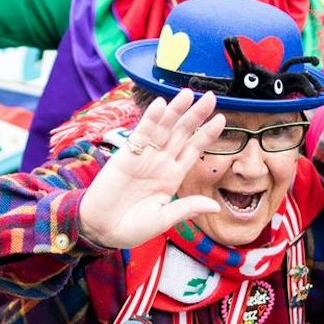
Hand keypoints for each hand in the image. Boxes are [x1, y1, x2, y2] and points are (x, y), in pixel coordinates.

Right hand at [76, 90, 224, 249]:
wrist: (102, 229)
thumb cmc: (132, 227)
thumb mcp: (163, 220)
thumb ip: (187, 209)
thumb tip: (214, 206)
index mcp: (173, 177)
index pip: (194, 150)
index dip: (207, 135)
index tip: (221, 119)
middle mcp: (161, 162)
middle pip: (182, 133)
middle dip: (196, 115)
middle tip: (210, 96)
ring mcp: (144, 157)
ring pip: (164, 129)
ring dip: (175, 111)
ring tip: (187, 94)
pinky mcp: (126, 155)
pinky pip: (141, 134)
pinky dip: (150, 119)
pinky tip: (160, 105)